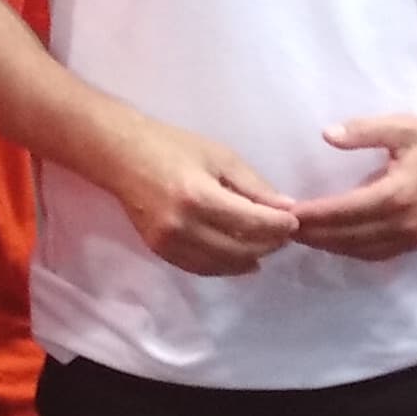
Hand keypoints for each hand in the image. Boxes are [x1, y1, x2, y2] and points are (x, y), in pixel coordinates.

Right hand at [105, 117, 301, 277]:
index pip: (250, 222)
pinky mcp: (159, 251)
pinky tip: (242, 260)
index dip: (278, 226)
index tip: (294, 221)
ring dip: (249, 259)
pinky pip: (200, 268)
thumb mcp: (220, 157)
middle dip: (268, 244)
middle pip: (239, 249)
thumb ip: (254, 186)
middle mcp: (182, 225)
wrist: (122, 157)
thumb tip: (287, 209)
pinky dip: (224, 266)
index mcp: (198, 196)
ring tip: (266, 247)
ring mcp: (168, 242)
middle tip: (284, 236)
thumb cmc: (173, 147)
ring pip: (221, 265)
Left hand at [294, 113, 416, 261]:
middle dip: (313, 234)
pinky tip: (335, 241)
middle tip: (282, 226)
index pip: (342, 212)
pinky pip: (376, 254)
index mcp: (396, 195)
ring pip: (359, 251)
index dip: (311, 215)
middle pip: (346, 237)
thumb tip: (326, 134)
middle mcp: (403, 223)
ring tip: (303, 235)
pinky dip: (351, 251)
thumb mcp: (401, 127)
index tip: (286, 212)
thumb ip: (363, 131)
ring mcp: (412, 237)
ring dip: (329, 245)